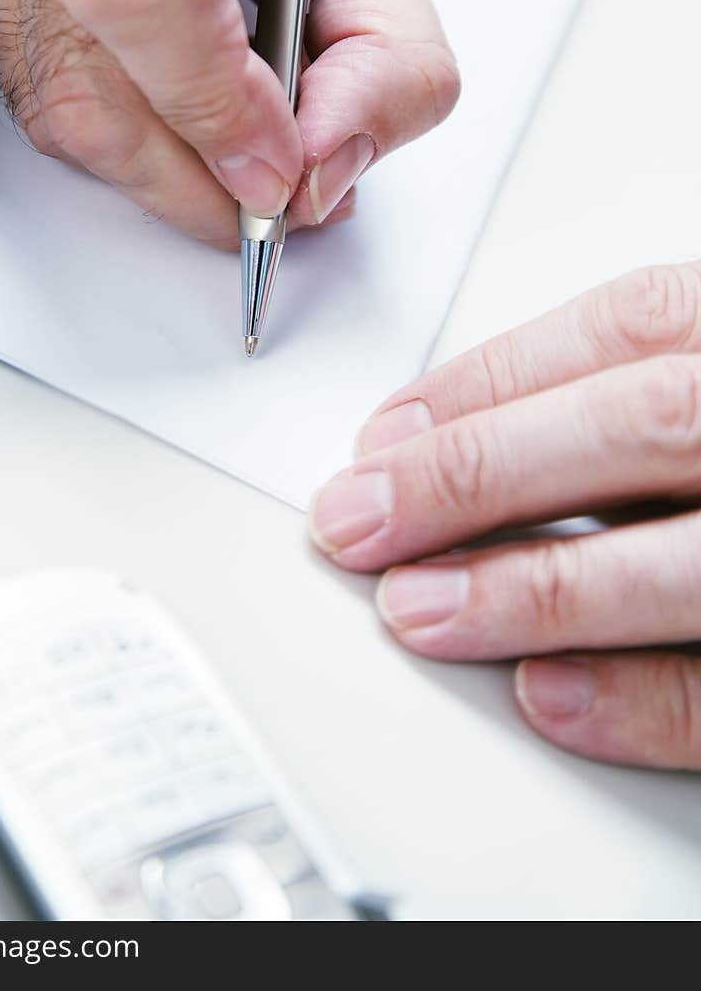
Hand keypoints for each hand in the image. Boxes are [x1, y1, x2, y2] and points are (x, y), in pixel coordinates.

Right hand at [0, 0, 457, 245]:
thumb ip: (391, 55)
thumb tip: (324, 170)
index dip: (212, 100)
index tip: (277, 156)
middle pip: (90, 82)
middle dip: (199, 175)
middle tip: (268, 180)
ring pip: (55, 112)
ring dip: (160, 164)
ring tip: (226, 131)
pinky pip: (25, 94)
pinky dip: (110, 124)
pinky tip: (153, 75)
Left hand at [310, 261, 700, 769]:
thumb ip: (644, 372)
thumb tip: (457, 421)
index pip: (628, 325)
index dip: (491, 377)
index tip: (384, 431)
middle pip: (639, 426)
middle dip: (476, 473)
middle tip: (356, 519)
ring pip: (688, 558)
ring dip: (534, 588)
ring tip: (415, 610)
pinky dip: (645, 699)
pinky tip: (545, 695)